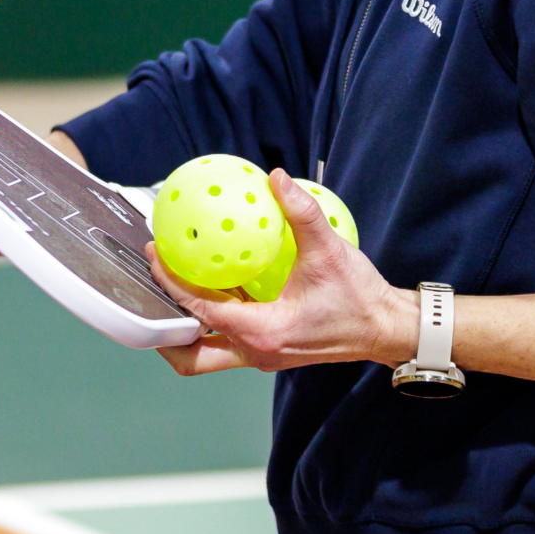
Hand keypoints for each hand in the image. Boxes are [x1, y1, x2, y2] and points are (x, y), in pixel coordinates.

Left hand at [149, 167, 416, 375]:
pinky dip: (211, 318)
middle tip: (148, 291)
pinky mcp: (269, 349)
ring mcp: (262, 355)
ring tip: (171, 285)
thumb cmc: (360, 297)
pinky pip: (227, 339)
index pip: (200, 310)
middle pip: (190, 355)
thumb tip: (278, 177)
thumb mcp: (330, 250)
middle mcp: (257, 352)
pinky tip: (209, 284)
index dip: (171, 282)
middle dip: (163, 329)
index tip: (154, 255)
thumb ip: (302, 212)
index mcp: (264, 333)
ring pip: (206, 352)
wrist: (386, 329)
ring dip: (185, 324)